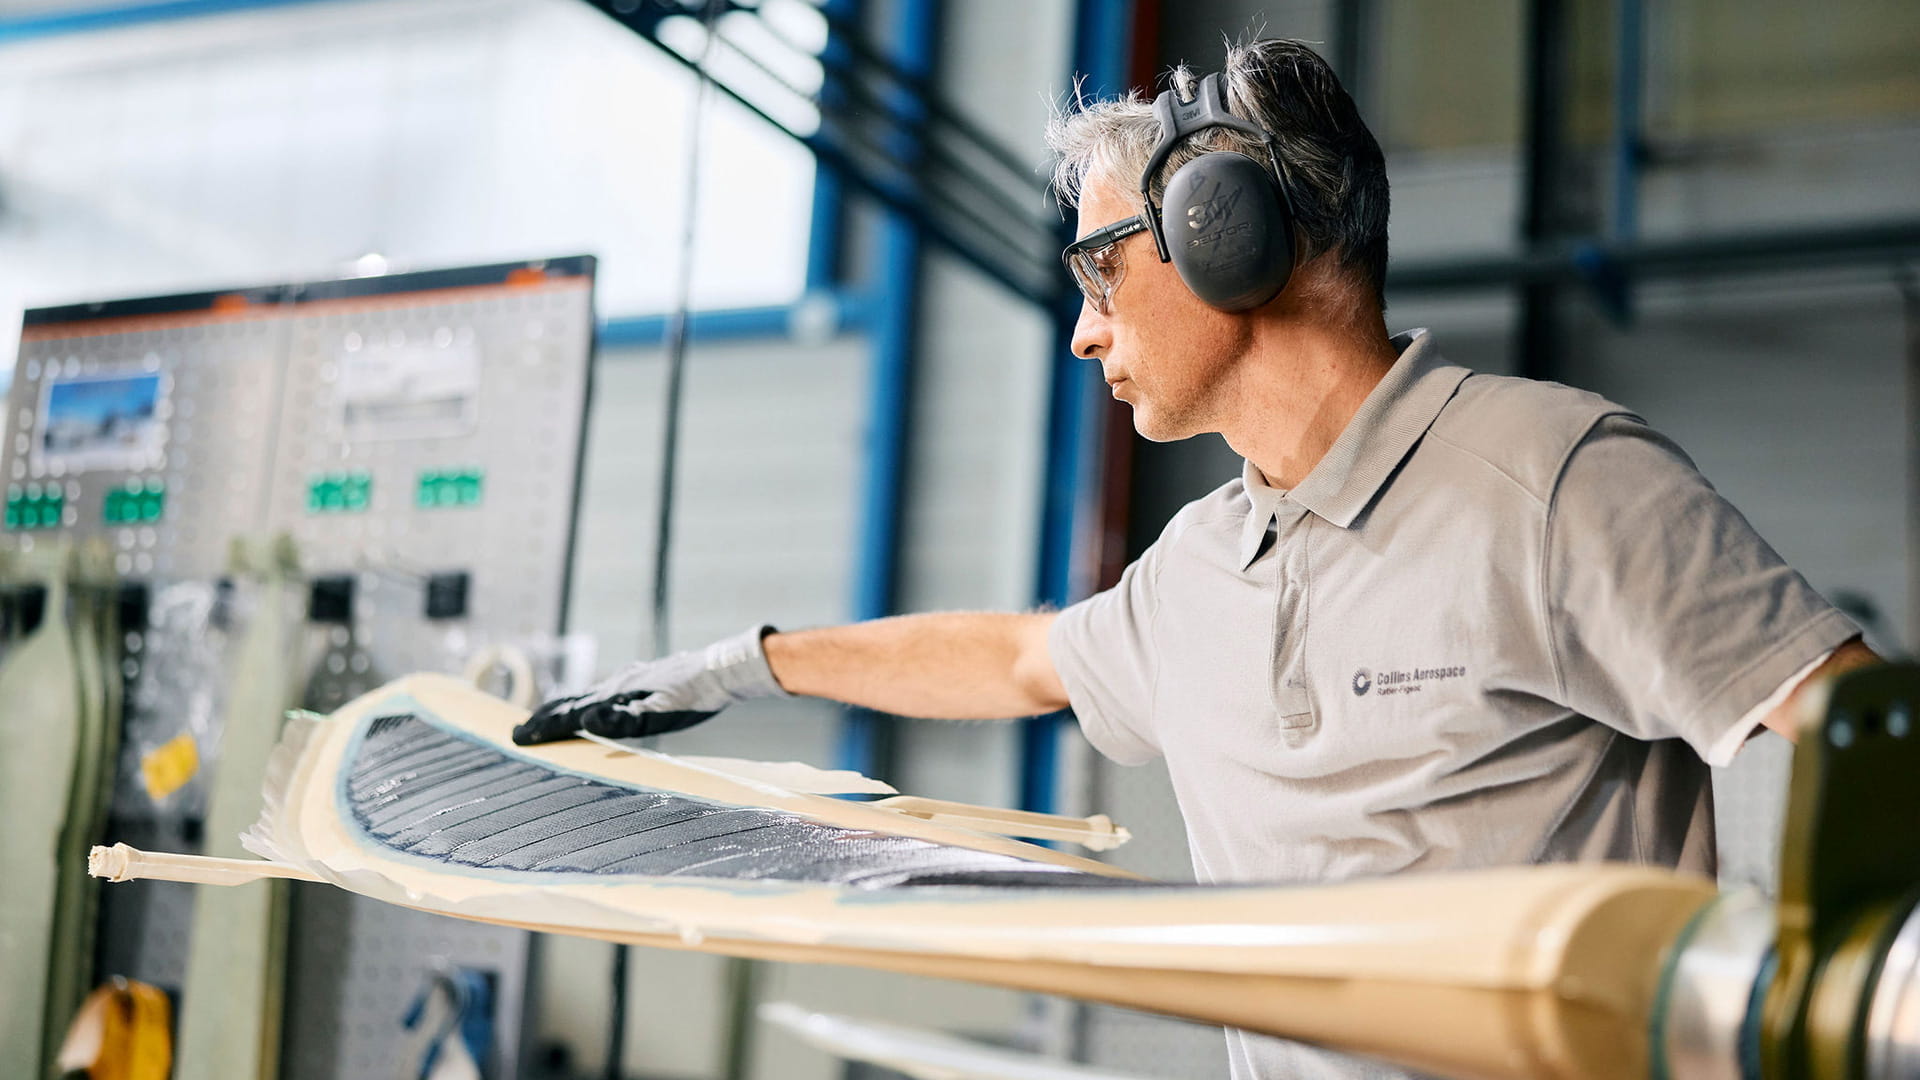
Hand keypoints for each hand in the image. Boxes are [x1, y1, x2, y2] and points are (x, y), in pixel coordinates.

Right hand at [511, 625, 788, 744]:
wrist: (720, 671)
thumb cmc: (693, 698)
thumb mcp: (660, 713)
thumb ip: (622, 718)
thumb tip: (585, 718)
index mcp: (615, 695)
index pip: (569, 713)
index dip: (543, 728)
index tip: (517, 738)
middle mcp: (616, 684)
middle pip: (571, 702)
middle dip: (543, 718)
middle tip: (519, 730)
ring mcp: (628, 680)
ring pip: (586, 695)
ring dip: (562, 709)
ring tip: (547, 718)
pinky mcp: (642, 679)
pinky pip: (604, 692)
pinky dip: (586, 701)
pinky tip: (594, 703)